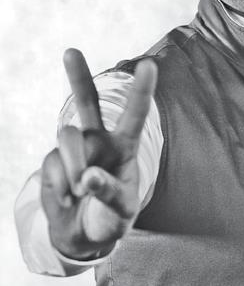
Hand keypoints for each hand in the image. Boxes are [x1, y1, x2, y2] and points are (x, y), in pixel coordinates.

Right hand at [41, 48, 157, 259]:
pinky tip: (67, 199)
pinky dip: (60, 187)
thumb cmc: (111, 216)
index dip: (142, 90)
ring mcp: (74, 149)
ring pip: (68, 137)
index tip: (149, 65)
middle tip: (70, 51)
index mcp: (125, 146)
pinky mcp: (53, 161)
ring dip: (74, 166)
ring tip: (80, 192)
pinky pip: (52, 164)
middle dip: (78, 76)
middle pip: (88, 102)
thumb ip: (108, 191)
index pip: (135, 114)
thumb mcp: (120, 209)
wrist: (83, 234)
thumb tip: (88, 177)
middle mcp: (98, 140)